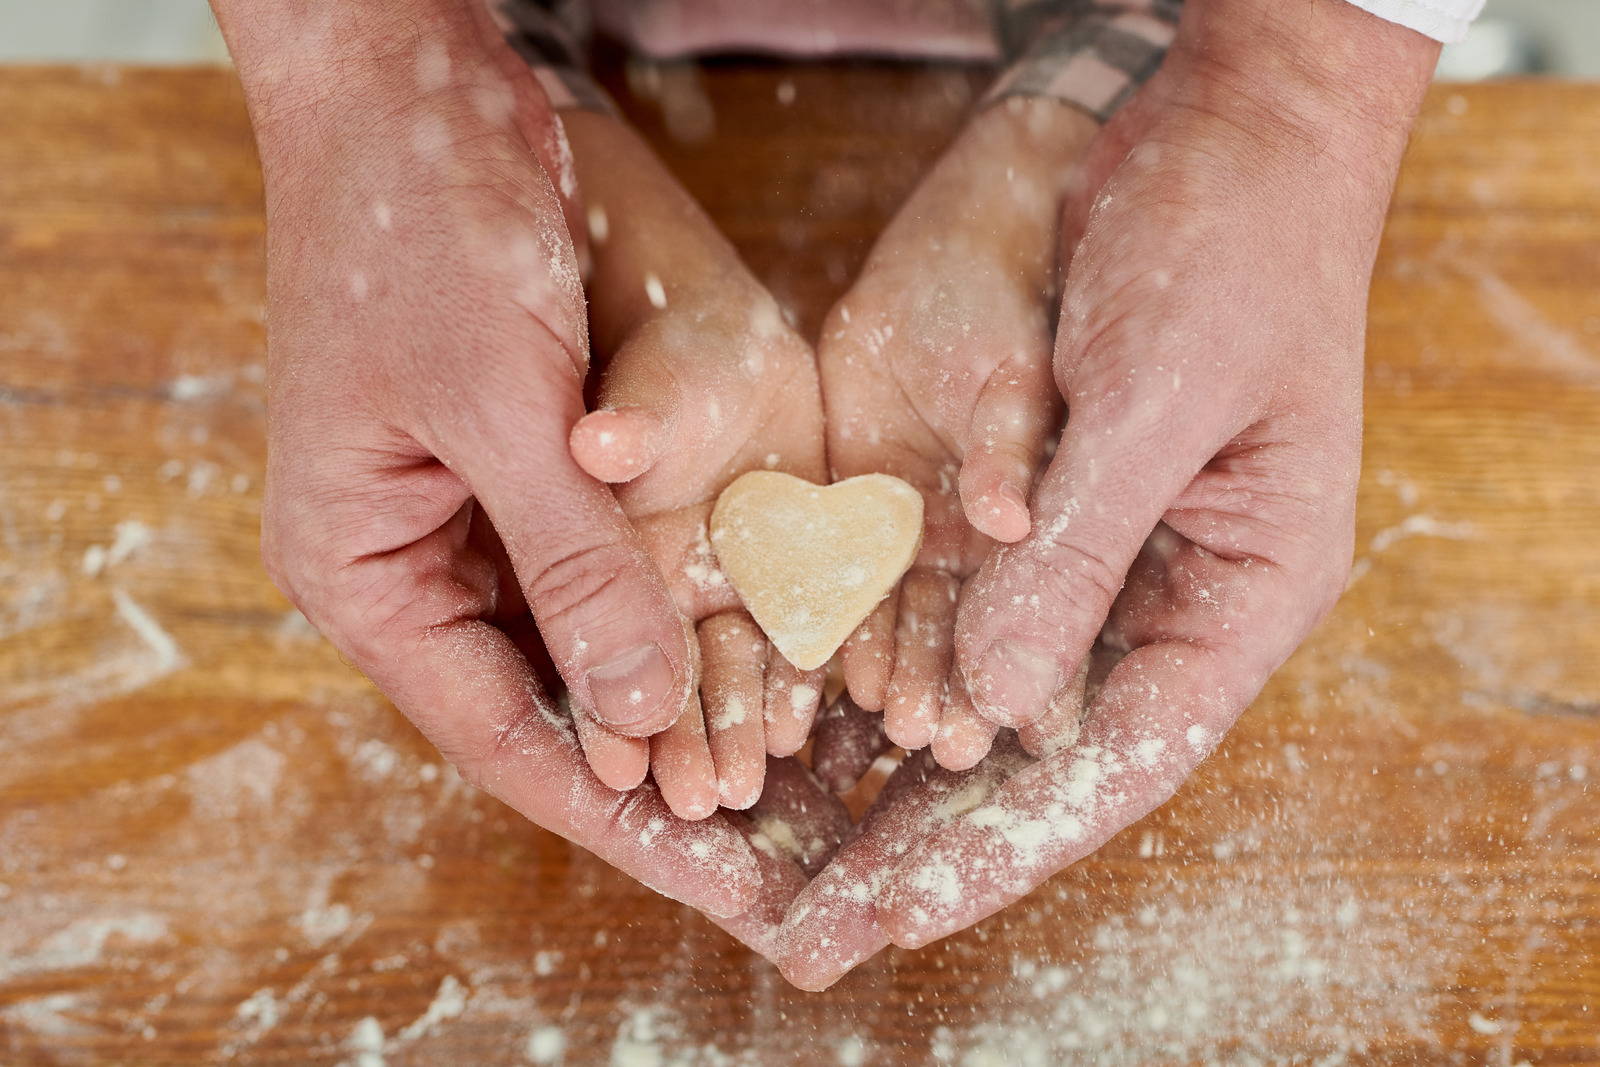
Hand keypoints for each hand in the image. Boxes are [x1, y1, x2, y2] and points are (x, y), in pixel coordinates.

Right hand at [219, 0, 796, 932]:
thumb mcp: (501, 410)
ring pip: (590, 634)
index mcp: (368, 570)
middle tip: (763, 838)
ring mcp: (478, 506)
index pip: (500, 733)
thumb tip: (639, 716)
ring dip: (678, 692)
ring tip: (776, 766)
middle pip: (549, 699)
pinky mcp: (537, 455)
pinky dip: (681, 601)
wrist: (416, 82)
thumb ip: (574, 565)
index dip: (611, 811)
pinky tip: (757, 643)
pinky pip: (615, 556)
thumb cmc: (423, 230)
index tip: (713, 874)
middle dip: (653, 765)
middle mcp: (421, 556)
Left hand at [784, 0, 1440, 985]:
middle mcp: (1153, 597)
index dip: (995, 852)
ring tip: (782, 852)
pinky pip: (938, 599)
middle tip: (809, 928)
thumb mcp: (1155, 402)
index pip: (1106, 770)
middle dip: (918, 842)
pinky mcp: (1017, 493)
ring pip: (974, 691)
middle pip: (1027, 755)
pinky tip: (800, 714)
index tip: (889, 916)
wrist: (1215, 124)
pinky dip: (873, 656)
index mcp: (1234, 602)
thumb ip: (1074, 558)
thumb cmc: (1229, 248)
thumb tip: (984, 712)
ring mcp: (1080, 548)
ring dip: (879, 770)